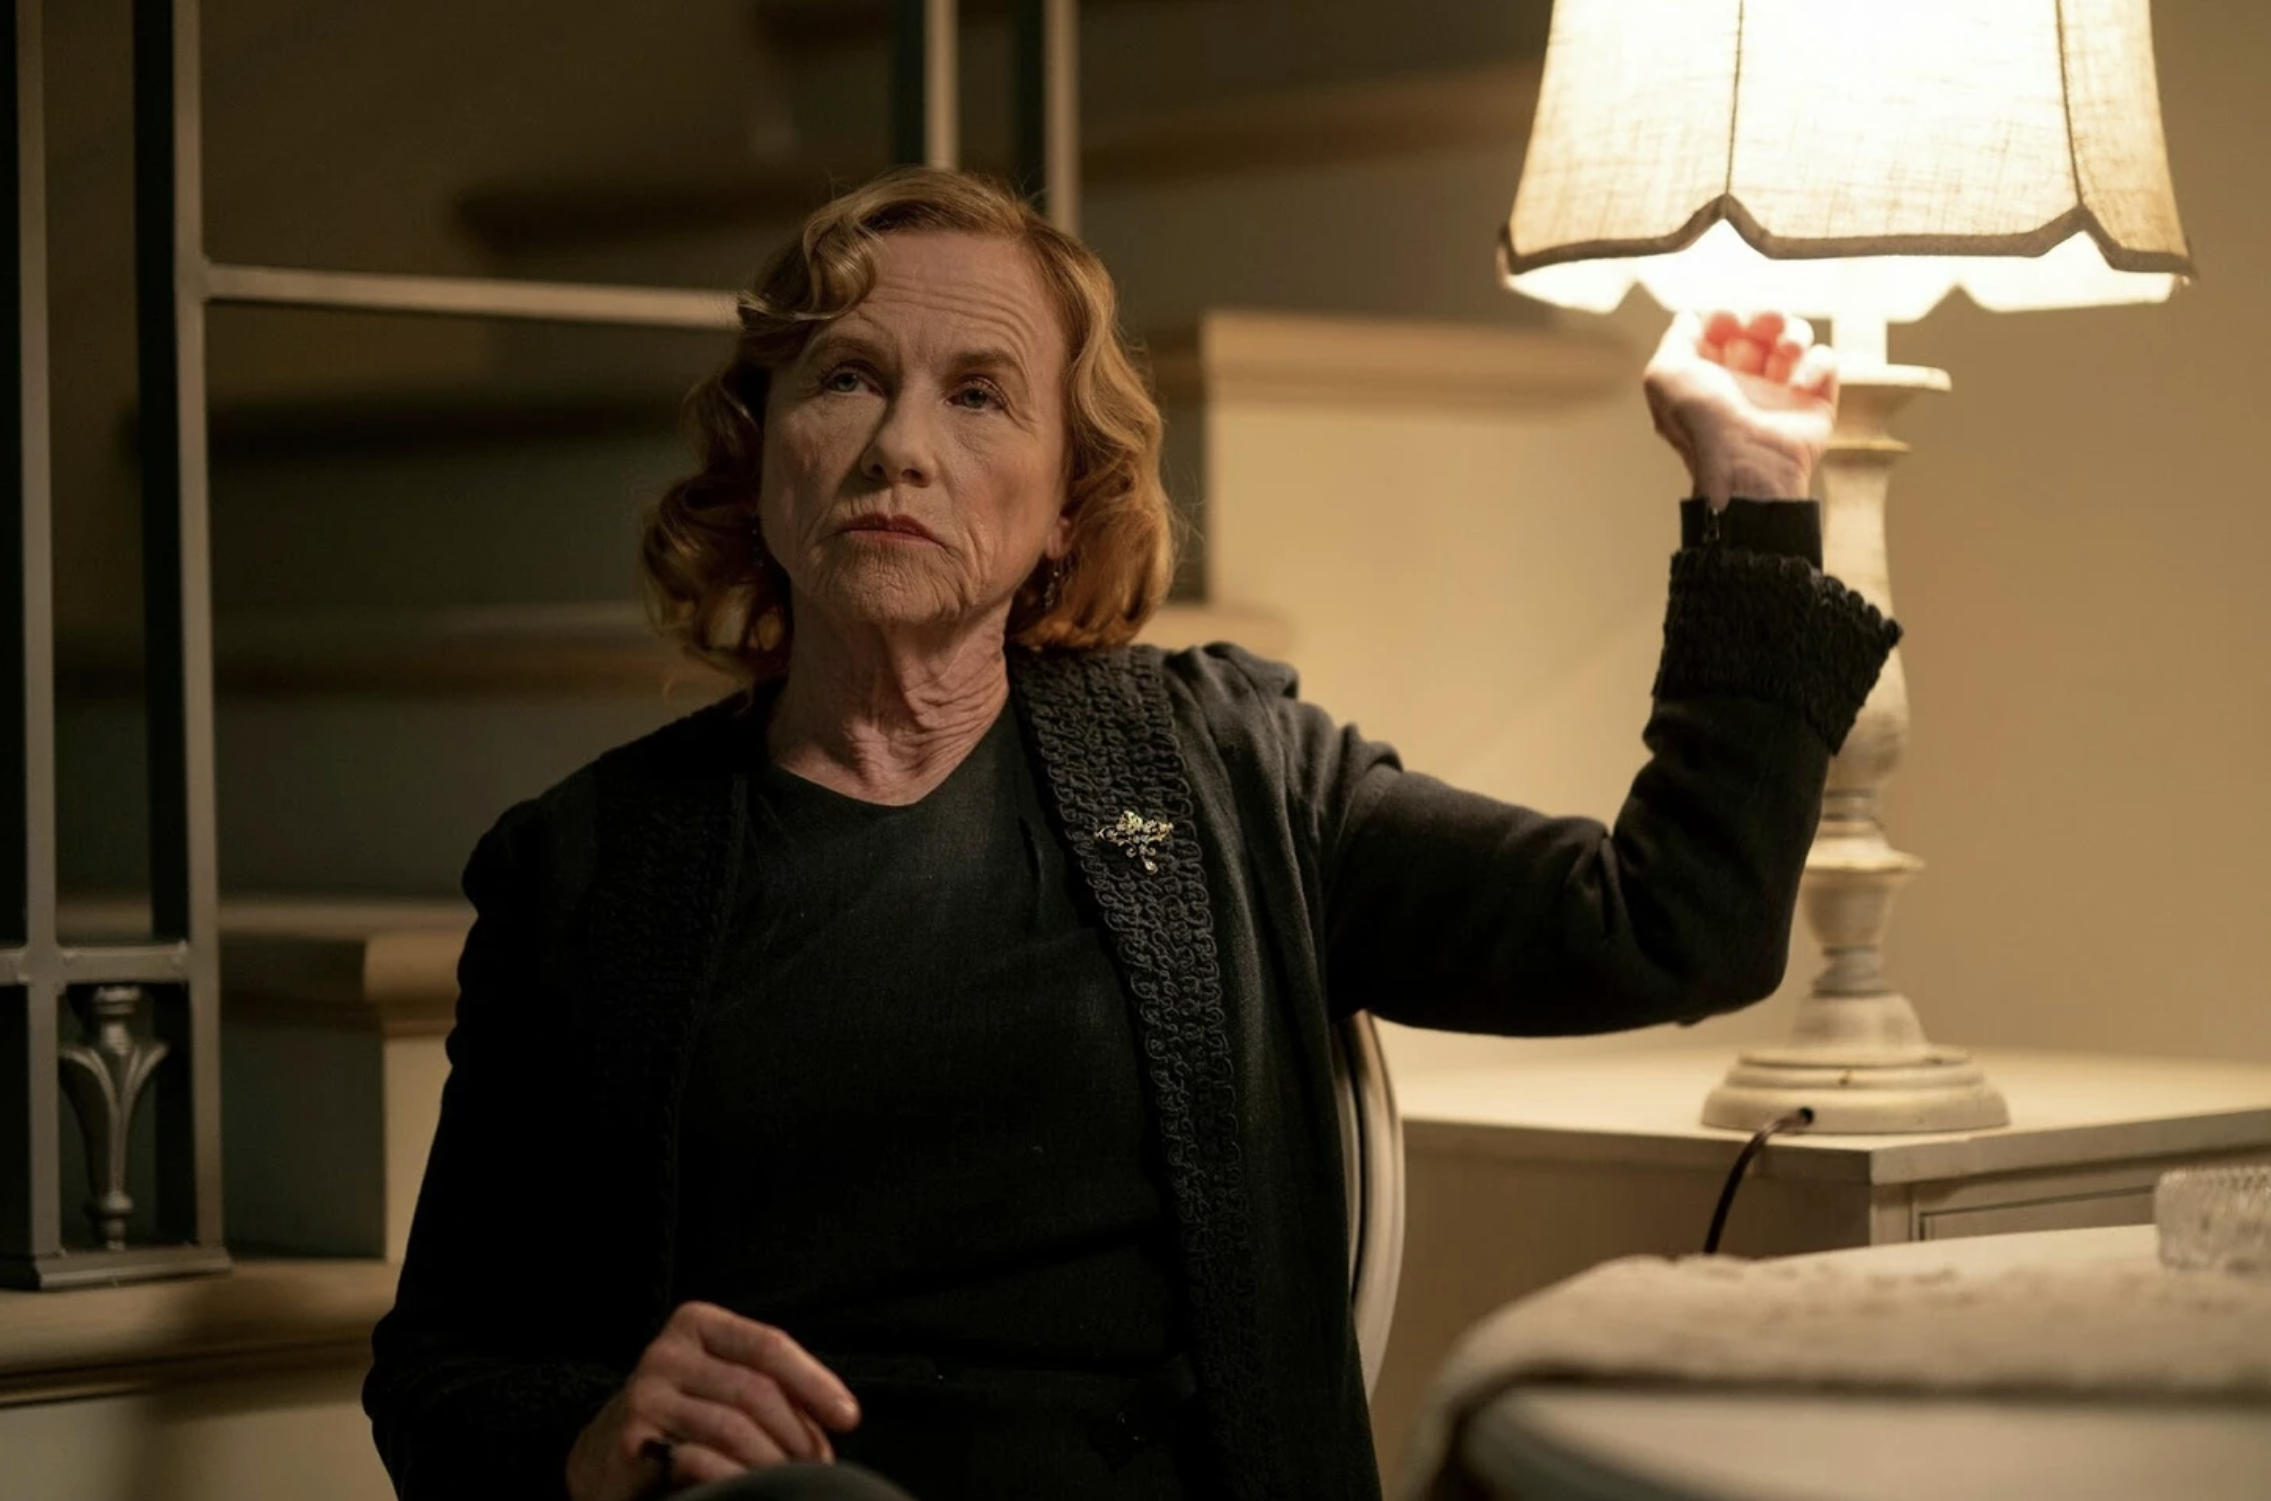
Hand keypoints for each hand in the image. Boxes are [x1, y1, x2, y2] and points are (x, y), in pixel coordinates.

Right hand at [565, 1302, 860, 1500]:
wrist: (604, 1461)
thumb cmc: (683, 1421)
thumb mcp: (724, 1386)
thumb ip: (770, 1386)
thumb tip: (839, 1416)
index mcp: (696, 1323)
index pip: (769, 1346)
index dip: (815, 1382)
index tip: (848, 1418)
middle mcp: (666, 1350)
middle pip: (755, 1390)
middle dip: (798, 1434)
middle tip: (818, 1467)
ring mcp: (645, 1393)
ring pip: (733, 1427)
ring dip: (772, 1462)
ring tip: (788, 1481)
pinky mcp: (632, 1439)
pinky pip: (700, 1459)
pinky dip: (735, 1478)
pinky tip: (745, 1489)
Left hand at [1643, 309, 1837, 508]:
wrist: (1745, 465)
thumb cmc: (1701, 422)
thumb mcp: (1664, 376)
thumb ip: (1674, 341)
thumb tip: (1688, 319)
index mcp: (1707, 376)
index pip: (1722, 329)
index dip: (1725, 316)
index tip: (1727, 321)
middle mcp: (1743, 383)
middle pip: (1760, 328)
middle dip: (1764, 316)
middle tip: (1766, 322)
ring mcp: (1779, 392)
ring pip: (1794, 339)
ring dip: (1794, 333)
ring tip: (1786, 349)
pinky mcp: (1814, 402)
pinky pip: (1824, 363)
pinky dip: (1816, 365)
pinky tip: (1799, 386)